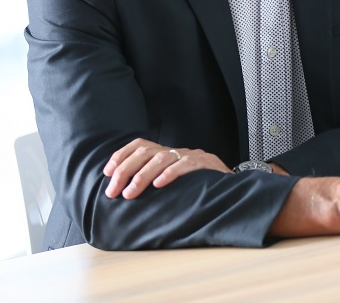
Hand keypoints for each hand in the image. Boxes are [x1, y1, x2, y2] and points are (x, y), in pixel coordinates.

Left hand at [103, 138, 231, 198]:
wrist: (232, 188)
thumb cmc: (199, 187)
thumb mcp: (174, 182)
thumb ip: (155, 181)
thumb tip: (124, 193)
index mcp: (168, 153)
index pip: (140, 145)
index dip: (121, 156)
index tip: (107, 173)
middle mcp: (178, 151)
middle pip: (146, 151)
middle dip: (125, 170)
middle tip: (113, 191)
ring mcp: (192, 156)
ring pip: (162, 157)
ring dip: (142, 176)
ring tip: (130, 194)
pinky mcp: (206, 163)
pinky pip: (186, 164)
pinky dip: (171, 173)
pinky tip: (159, 185)